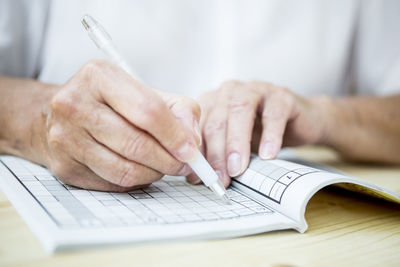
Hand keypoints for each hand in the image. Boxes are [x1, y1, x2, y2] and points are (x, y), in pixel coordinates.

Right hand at [39, 60, 199, 190]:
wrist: (66, 113)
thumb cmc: (111, 102)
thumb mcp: (146, 91)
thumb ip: (178, 108)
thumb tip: (192, 139)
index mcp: (99, 76)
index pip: (148, 110)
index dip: (175, 135)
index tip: (191, 150)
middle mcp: (75, 105)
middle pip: (136, 144)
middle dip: (169, 160)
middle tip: (185, 164)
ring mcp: (65, 138)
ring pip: (125, 170)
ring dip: (154, 173)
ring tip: (163, 166)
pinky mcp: (64, 166)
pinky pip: (112, 183)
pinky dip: (135, 181)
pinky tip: (140, 169)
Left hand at [187, 80, 328, 185]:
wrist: (299, 123)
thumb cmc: (259, 133)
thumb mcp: (233, 145)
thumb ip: (215, 155)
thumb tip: (197, 178)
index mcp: (212, 101)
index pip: (197, 127)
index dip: (197, 154)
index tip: (198, 178)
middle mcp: (229, 91)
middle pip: (217, 120)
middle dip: (216, 153)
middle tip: (219, 178)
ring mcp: (255, 90)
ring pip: (240, 112)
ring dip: (237, 143)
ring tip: (237, 169)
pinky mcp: (281, 96)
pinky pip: (273, 115)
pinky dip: (270, 136)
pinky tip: (268, 155)